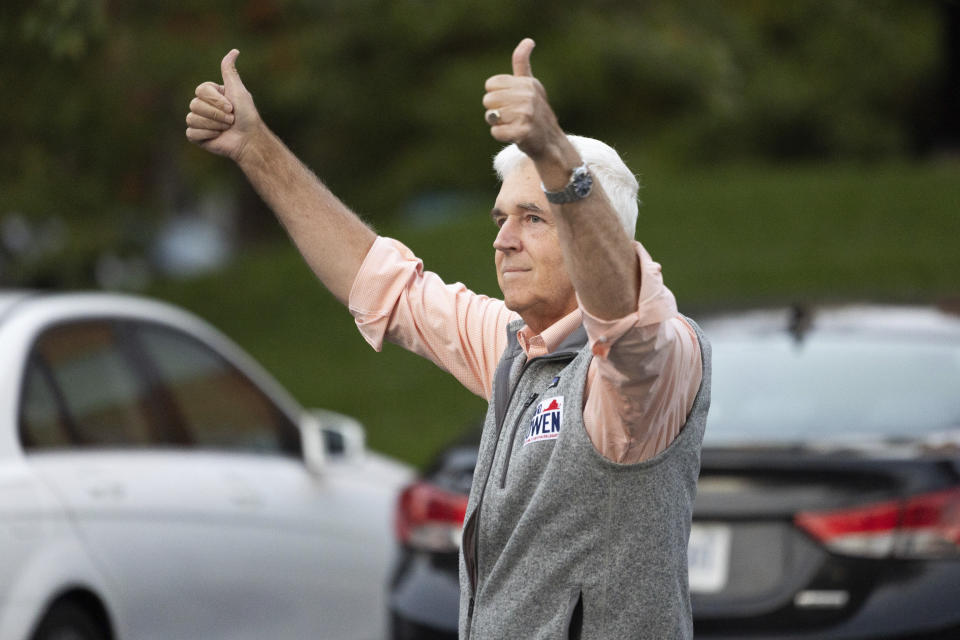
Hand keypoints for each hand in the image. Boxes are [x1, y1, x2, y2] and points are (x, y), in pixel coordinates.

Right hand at [185, 49, 260, 161]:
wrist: (249, 139)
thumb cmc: (246, 115)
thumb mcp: (238, 90)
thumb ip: (230, 71)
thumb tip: (234, 50)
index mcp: (210, 94)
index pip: (200, 90)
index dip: (216, 100)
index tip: (231, 107)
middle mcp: (202, 106)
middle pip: (195, 104)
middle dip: (217, 114)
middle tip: (231, 120)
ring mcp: (198, 121)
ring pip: (192, 118)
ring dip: (214, 125)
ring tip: (226, 128)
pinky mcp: (197, 136)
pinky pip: (191, 132)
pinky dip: (207, 135)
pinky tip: (218, 137)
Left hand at [482, 38, 563, 159]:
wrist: (549, 141)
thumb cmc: (535, 111)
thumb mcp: (530, 85)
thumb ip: (522, 63)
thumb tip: (528, 40)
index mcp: (527, 83)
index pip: (491, 84)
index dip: (495, 95)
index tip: (509, 101)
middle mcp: (528, 96)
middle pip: (488, 100)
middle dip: (495, 111)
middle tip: (511, 116)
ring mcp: (527, 114)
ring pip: (491, 117)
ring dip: (499, 124)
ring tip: (514, 125)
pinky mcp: (524, 132)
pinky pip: (496, 132)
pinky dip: (501, 136)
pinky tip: (514, 135)